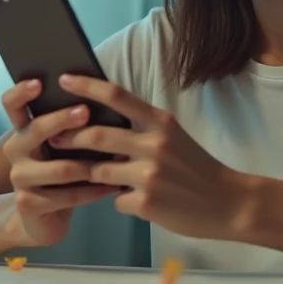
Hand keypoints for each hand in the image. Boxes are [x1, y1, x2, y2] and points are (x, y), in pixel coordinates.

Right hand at [0, 79, 120, 246]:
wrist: (44, 220)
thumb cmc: (62, 173)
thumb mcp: (65, 147)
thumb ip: (74, 126)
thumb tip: (104, 101)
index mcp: (23, 129)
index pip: (12, 104)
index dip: (21, 91)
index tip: (40, 82)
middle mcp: (16, 150)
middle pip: (36, 129)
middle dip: (62, 119)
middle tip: (86, 111)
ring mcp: (19, 178)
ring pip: (59, 168)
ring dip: (90, 164)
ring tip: (118, 157)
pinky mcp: (28, 204)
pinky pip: (67, 196)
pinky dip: (93, 191)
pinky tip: (112, 186)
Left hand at [49, 74, 248, 239]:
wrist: (229, 203)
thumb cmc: (196, 168)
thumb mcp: (173, 137)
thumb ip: (142, 130)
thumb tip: (102, 126)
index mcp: (161, 122)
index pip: (118, 96)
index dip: (87, 86)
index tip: (64, 80)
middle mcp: (155, 144)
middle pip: (98, 134)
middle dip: (69, 137)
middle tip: (54, 138)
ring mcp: (149, 174)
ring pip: (99, 171)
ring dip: (90, 174)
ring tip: (86, 175)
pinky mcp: (146, 202)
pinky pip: (115, 201)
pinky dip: (119, 201)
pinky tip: (134, 201)